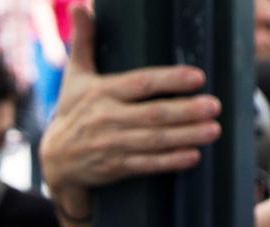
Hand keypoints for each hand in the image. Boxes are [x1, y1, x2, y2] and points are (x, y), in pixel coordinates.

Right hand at [40, 6, 221, 226]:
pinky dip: (169, 161)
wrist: (54, 160)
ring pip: (152, 141)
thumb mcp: (75, 77)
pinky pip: (144, 164)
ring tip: (213, 129)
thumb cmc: (72, 112)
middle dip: (185, 111)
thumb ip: (84, 42)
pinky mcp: (113, 168)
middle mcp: (105, 118)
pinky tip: (193, 156)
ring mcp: (109, 145)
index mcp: (100, 92)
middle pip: (152, 114)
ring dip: (185, 135)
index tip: (197, 77)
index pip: (139, 83)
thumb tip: (81, 6)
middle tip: (214, 106)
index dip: (168, 80)